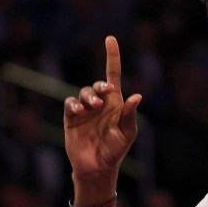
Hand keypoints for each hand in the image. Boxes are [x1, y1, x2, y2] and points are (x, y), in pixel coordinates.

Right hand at [63, 35, 141, 181]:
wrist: (97, 167)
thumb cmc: (116, 150)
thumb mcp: (127, 133)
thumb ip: (130, 115)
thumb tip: (137, 96)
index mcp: (116, 104)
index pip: (113, 75)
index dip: (112, 57)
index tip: (110, 39)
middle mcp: (99, 103)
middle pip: (97, 85)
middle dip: (100, 86)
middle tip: (106, 94)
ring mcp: (84, 110)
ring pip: (82, 93)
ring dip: (88, 96)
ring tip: (93, 107)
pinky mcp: (71, 118)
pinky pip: (69, 104)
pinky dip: (73, 104)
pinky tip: (78, 111)